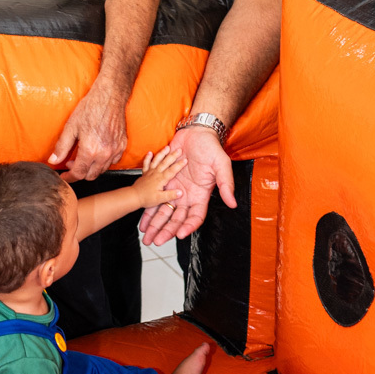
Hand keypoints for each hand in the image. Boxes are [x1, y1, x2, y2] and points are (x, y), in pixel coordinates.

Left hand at [48, 80, 126, 181]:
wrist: (110, 97)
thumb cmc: (90, 108)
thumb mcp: (71, 127)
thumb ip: (62, 146)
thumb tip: (53, 160)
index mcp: (90, 150)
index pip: (78, 174)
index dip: (69, 177)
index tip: (64, 176)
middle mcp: (104, 154)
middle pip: (91, 175)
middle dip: (80, 173)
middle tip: (72, 163)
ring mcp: (115, 150)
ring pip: (102, 170)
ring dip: (92, 168)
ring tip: (84, 157)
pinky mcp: (122, 145)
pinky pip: (113, 161)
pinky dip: (104, 162)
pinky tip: (97, 153)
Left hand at [132, 146, 185, 208]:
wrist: (134, 196)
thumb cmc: (147, 198)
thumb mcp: (160, 199)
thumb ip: (170, 195)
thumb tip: (180, 192)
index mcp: (161, 179)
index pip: (172, 170)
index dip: (179, 165)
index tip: (185, 160)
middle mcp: (156, 173)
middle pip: (165, 162)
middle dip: (173, 155)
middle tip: (179, 150)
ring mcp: (150, 172)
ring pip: (156, 160)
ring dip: (162, 153)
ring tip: (167, 147)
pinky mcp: (145, 173)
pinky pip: (146, 163)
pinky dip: (147, 157)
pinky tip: (150, 152)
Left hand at [139, 126, 235, 246]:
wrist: (196, 132)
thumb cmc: (211, 148)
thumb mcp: (222, 165)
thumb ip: (226, 184)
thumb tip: (233, 203)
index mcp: (201, 195)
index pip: (195, 216)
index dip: (188, 226)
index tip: (179, 235)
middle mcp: (187, 195)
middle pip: (176, 218)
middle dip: (166, 230)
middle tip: (156, 241)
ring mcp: (174, 189)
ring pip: (163, 211)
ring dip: (155, 224)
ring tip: (147, 236)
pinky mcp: (164, 180)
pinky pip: (155, 197)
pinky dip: (148, 209)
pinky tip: (141, 220)